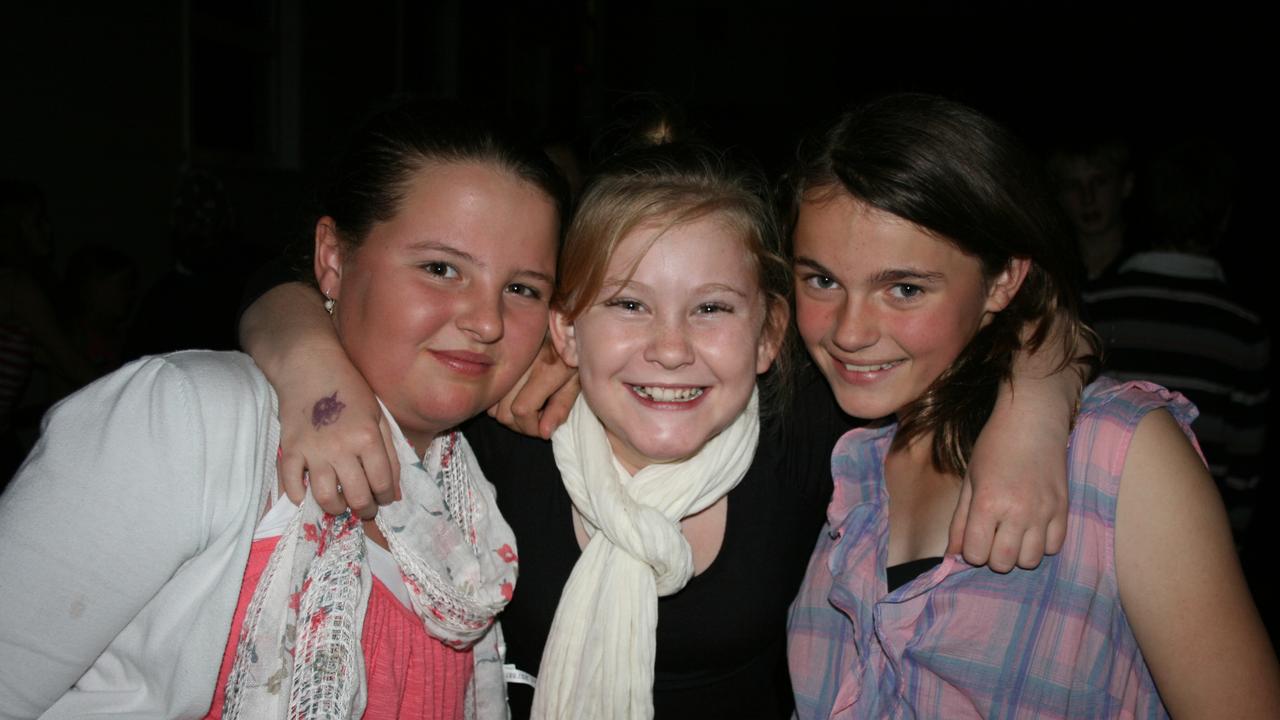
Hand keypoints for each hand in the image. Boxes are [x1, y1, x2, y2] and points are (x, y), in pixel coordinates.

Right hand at [278, 390, 400, 518]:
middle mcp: (341, 448)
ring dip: (335, 508)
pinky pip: (292, 484)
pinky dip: (299, 496)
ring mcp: (313, 451)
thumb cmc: (350, 389)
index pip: (381, 483)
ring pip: (325, 497)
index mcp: (367, 438)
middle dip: (364, 509)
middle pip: (356, 496)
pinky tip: (308, 496)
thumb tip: (394, 492)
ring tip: (340, 504)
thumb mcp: (378, 416)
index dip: (385, 497)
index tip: (383, 499)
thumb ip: (389, 453)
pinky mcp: (290, 450)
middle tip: (364, 508)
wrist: (310, 367)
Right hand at [488, 337, 579, 438]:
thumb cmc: (574, 353)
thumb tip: (544, 433)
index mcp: (545, 370)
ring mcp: (507, 362)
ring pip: (493, 406)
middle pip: (504, 413)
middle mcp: (521, 366)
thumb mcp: (576, 381)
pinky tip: (516, 399)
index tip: (544, 428)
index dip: (532, 428)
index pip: (522, 410)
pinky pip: (490, 395)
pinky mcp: (498, 361)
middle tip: (536, 421)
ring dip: (509, 416)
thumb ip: (561, 407)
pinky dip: (500, 404)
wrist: (562, 322)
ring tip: (527, 410)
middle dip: (520, 426)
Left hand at [947, 382, 1071, 571]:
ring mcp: (1043, 512)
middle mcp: (1017, 512)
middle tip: (992, 537)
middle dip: (993, 556)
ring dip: (1018, 554)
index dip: (971, 551)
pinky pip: (1054, 547)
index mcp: (987, 503)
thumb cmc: (994, 447)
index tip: (974, 537)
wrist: (1032, 421)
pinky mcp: (1063, 509)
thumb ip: (960, 521)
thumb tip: (952, 555)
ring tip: (1013, 534)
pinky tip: (1033, 528)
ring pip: (1030, 560)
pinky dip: (1042, 545)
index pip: (976, 554)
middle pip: (1003, 563)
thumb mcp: (969, 481)